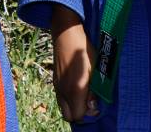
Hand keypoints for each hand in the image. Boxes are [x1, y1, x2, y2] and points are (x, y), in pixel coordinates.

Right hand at [51, 6, 99, 121]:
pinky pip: (60, 98)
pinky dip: (68, 99)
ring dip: (73, 106)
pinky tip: (76, 87)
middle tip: (89, 102)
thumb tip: (93, 106)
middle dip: (79, 113)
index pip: (79, 116)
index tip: (95, 104)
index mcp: (75, 90)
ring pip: (63, 107)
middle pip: (69, 116)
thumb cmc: (84, 50)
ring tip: (83, 94)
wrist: (66, 33)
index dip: (88, 113)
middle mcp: (63, 91)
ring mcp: (57, 86)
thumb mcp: (94, 70)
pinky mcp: (55, 80)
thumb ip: (93, 91)